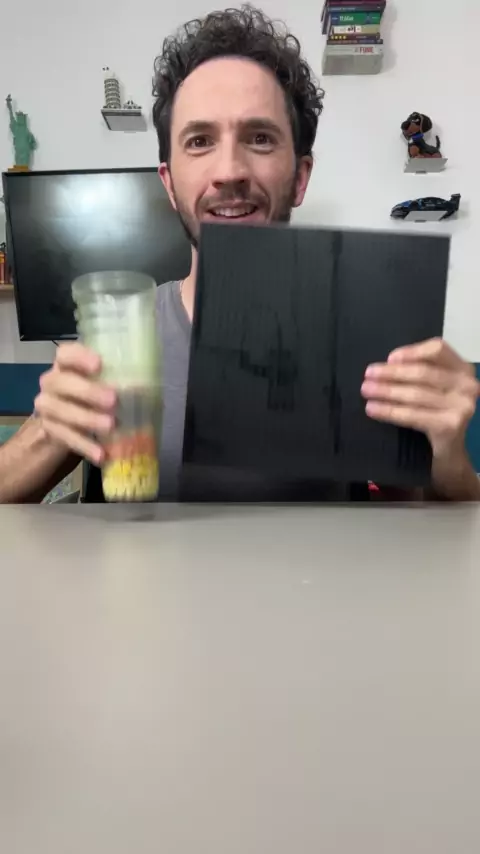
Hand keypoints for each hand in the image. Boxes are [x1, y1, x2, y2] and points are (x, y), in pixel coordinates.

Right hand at [34, 343, 115, 463]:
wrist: (71, 426)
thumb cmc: (95, 398)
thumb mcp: (108, 387)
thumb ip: (121, 384)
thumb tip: (142, 388)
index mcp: (67, 365)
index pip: (65, 354)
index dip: (79, 357)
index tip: (99, 365)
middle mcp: (52, 382)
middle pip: (61, 382)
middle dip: (87, 391)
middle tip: (113, 400)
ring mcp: (47, 406)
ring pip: (60, 410)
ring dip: (86, 418)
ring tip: (110, 426)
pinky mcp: (49, 429)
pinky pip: (65, 437)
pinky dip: (84, 445)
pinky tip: (100, 454)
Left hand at [361, 338, 479, 461]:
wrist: (448, 453)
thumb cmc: (434, 415)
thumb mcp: (431, 389)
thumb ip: (417, 373)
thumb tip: (387, 365)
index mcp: (462, 369)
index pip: (438, 349)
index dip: (412, 351)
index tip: (390, 358)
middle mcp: (467, 385)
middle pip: (423, 372)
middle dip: (392, 373)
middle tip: (368, 375)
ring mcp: (462, 406)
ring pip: (416, 394)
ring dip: (386, 391)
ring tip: (366, 390)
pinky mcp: (451, 425)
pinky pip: (413, 415)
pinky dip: (390, 411)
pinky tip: (373, 409)